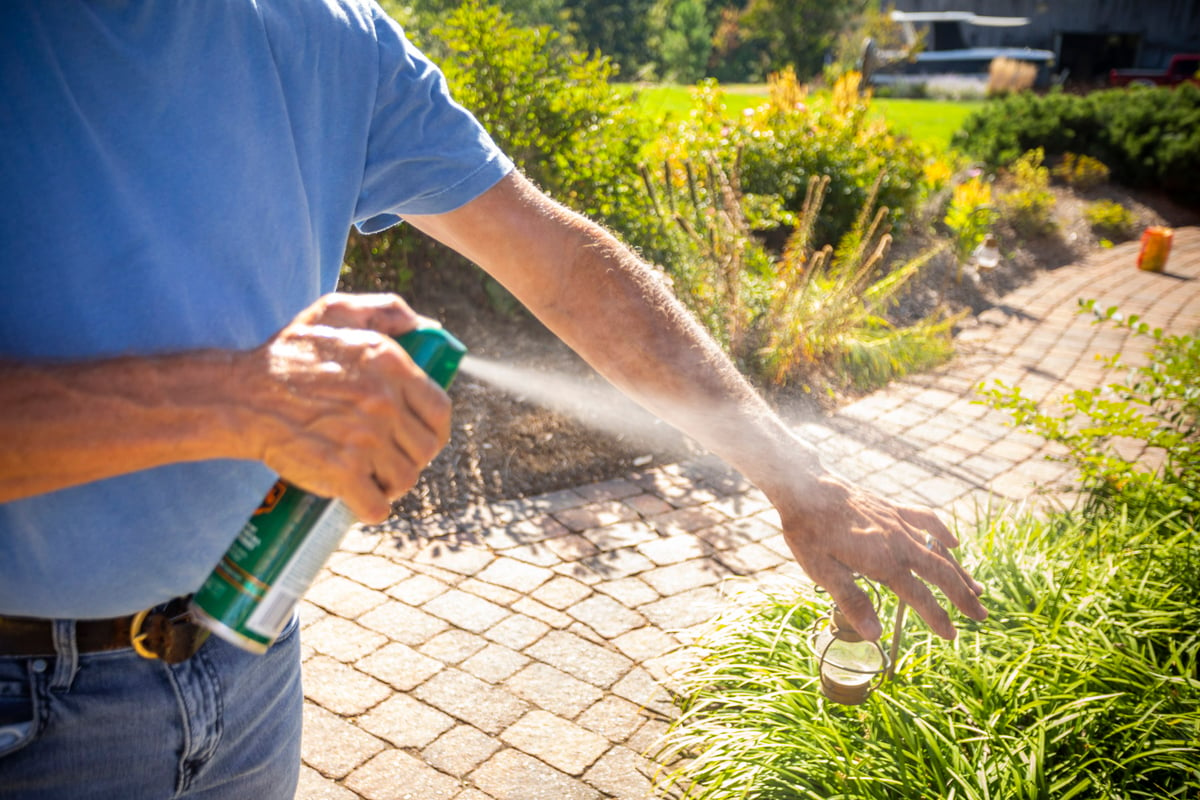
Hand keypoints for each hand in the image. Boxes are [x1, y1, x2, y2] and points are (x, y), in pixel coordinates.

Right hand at [234, 293, 451, 522]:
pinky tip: (360, 498)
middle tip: (389, 457)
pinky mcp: (342, 473)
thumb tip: (425, 326)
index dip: (434, 429)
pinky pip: (377, 505)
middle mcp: (384, 403)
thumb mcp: (335, 312)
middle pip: (425, 449)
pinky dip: (371, 507)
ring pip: (405, 478)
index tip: (420, 435)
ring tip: (373, 476)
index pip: (440, 410)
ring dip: (392, 484)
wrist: (241, 396)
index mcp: (390, 366)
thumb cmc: (288, 355)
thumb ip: (384, 309)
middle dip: (411, 458)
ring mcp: (365, 440)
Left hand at [773, 471, 986, 640]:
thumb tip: (875, 635)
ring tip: (978, 588)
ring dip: (959, 570)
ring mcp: (898, 523)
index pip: (919, 596)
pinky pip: (926, 519)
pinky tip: (953, 542)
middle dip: (963, 595)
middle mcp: (899, 542)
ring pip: (938, 549)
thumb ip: (852, 602)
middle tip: (981, 615)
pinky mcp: (892, 509)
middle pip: (940, 573)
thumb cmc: (810, 532)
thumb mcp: (823, 572)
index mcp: (884, 562)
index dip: (937, 617)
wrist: (806, 488)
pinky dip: (942, 532)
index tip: (952, 635)